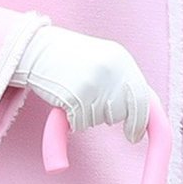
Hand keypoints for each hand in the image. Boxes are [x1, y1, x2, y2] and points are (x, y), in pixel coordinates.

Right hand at [13, 27, 155, 142]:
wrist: (38, 48)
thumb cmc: (72, 58)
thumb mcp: (104, 60)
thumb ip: (122, 80)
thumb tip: (144, 112)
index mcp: (121, 59)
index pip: (141, 98)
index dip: (139, 121)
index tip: (134, 135)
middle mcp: (111, 70)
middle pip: (122, 112)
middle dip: (110, 117)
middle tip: (94, 107)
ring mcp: (93, 82)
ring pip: (100, 120)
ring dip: (89, 116)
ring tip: (76, 92)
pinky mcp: (74, 95)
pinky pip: (80, 123)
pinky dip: (73, 120)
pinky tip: (65, 99)